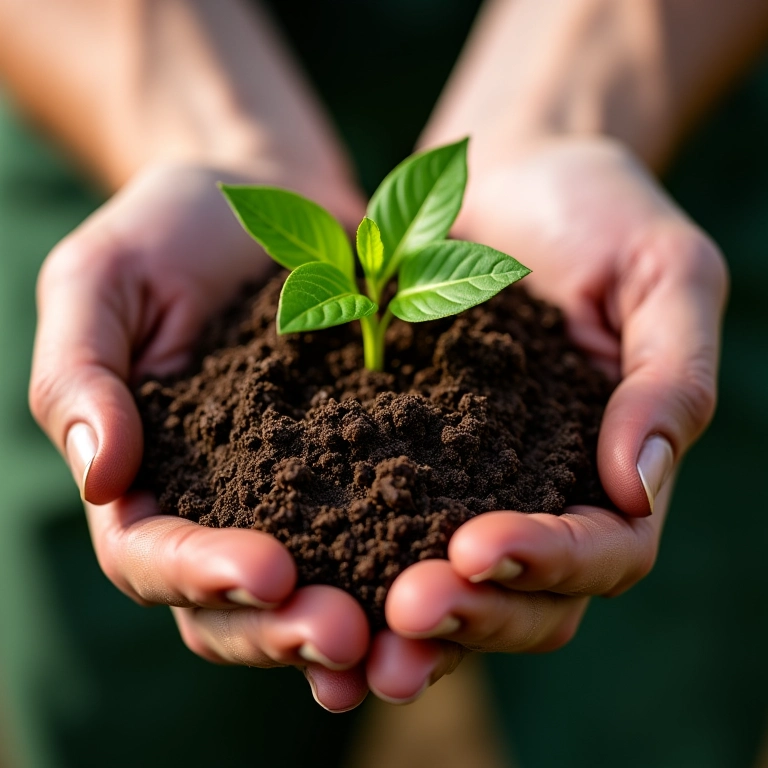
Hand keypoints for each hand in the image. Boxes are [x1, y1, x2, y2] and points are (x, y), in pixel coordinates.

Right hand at [29, 161, 372, 711]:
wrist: (270, 194)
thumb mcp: (102, 281)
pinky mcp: (367, 459)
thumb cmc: (171, 229)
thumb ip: (81, 377)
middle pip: (238, 602)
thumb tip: (102, 479)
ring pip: (318, 585)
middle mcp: (224, 501)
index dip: (200, 575)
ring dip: (360, 622)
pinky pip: (391, 523)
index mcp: (147, 475)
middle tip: (348, 639)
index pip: (151, 555)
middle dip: (286, 629)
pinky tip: (461, 578)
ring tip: (409, 636)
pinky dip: (417, 562)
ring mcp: (301, 488)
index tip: (267, 570)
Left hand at [366, 136, 726, 702]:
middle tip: (403, 613)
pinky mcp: (405, 461)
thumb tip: (639, 484)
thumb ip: (671, 375)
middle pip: (527, 598)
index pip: (605, 551)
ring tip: (340, 635)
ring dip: (404, 624)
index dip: (550, 563)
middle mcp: (546, 495)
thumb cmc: (601, 212)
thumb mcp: (663, 273)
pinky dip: (349, 568)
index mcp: (619, 467)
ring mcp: (473, 485)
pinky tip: (297, 579)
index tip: (476, 546)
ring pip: (452, 589)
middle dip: (471, 615)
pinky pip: (379, 528)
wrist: (508, 177)